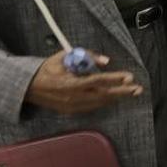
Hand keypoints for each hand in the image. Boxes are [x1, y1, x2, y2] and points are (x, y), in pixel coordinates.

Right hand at [25, 49, 142, 114]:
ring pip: (99, 103)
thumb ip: (86, 56)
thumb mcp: (64, 56)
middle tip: (137, 89)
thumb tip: (106, 61)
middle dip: (122, 92)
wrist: (28, 87)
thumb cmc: (48, 69)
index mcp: (69, 84)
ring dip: (116, 97)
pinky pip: (92, 107)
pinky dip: (104, 101)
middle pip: (103, 95)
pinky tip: (114, 97)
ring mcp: (72, 107)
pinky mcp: (71, 111)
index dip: (114, 79)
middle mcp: (72, 98)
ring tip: (130, 92)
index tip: (128, 76)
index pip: (97, 81)